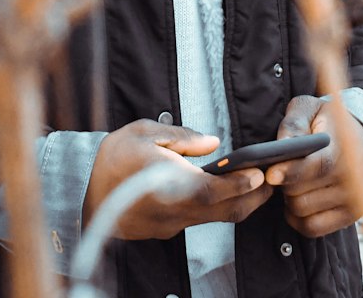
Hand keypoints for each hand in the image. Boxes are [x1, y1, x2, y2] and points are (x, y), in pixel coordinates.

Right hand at [83, 119, 271, 240]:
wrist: (89, 200)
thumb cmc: (114, 162)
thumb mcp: (141, 132)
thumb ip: (180, 137)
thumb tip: (213, 143)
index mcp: (166, 184)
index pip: (210, 189)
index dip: (238, 183)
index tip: (259, 173)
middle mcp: (175, 210)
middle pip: (223, 210)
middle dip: (253, 196)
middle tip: (274, 179)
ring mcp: (174, 224)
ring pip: (217, 218)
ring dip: (241, 203)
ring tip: (260, 183)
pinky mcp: (172, 229)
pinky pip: (204, 219)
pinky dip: (222, 206)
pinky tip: (230, 192)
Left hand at [265, 96, 362, 237]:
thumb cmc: (328, 122)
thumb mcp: (310, 109)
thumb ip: (294, 123)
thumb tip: (281, 144)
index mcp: (344, 149)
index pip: (318, 166)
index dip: (291, 171)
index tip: (271, 173)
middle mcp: (352, 181)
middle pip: (303, 195)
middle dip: (284, 184)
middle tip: (281, 170)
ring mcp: (353, 203)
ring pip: (303, 213)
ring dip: (289, 200)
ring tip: (292, 182)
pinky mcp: (349, 218)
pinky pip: (312, 228)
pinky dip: (297, 218)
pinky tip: (296, 199)